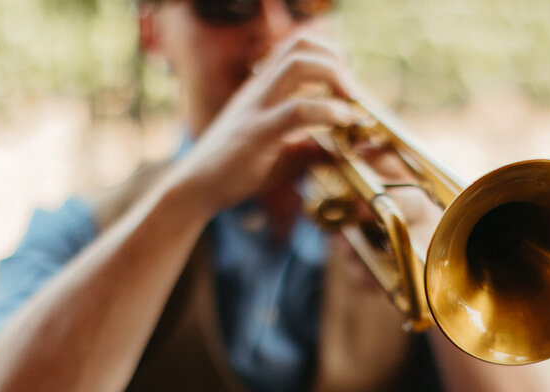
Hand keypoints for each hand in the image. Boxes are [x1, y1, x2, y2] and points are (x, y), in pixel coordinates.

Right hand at [168, 30, 359, 215]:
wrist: (196, 188)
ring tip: (349, 102)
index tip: (346, 84)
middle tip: (352, 92)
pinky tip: (342, 121)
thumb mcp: (282, 155)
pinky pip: (296, 110)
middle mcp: (259, 89)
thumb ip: (311, 149)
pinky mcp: (257, 133)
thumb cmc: (236, 170)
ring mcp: (257, 108)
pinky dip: (327, 110)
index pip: (296, 48)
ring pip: (296, 65)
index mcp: (263, 88)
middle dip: (335, 60)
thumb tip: (342, 152)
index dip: (328, 56)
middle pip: (299, 46)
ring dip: (333, 75)